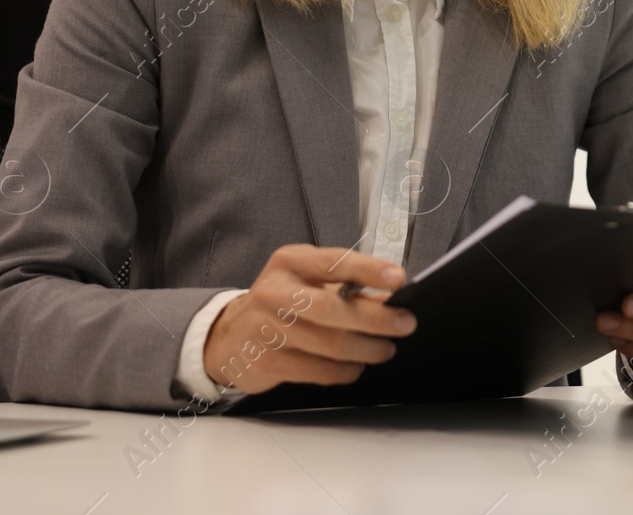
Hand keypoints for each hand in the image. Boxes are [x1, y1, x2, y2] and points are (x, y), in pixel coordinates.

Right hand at [203, 244, 416, 392]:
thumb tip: (389, 300)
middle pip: (333, 308)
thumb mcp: (305, 280)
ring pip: (330, 344)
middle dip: (376, 319)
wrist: (228, 336)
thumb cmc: (280, 303)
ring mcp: (267, 328)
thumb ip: (343, 286)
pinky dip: (345, 370)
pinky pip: (318, 370)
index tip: (398, 279)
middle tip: (405, 324)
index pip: (334, 262)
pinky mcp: (266, 361)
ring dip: (366, 349)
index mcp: (289, 262)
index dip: (368, 270)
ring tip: (384, 349)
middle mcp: (274, 291)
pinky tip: (356, 367)